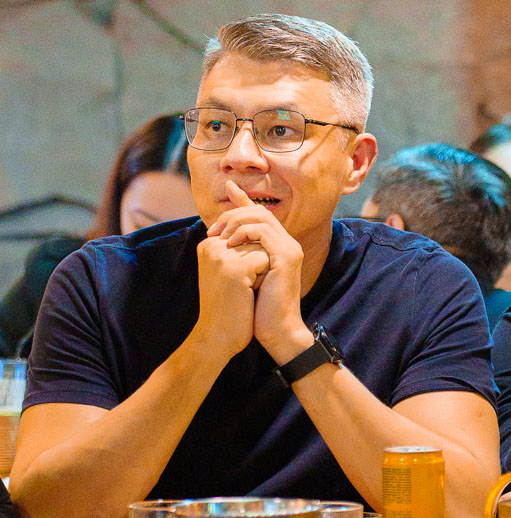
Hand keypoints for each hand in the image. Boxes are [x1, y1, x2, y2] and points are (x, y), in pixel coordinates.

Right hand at [194, 232, 268, 362]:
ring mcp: (222, 255)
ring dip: (261, 271)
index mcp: (208, 244)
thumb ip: (239, 247)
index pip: (247, 235)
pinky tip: (247, 293)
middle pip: (256, 240)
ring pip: (262, 248)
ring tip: (242, 290)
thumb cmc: (227, 304)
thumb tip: (264, 229)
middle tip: (238, 288)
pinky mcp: (235, 268)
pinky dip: (263, 278)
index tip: (233, 282)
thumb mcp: (228, 270)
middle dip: (257, 264)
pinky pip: (265, 259)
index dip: (251, 261)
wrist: (218, 336)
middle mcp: (212, 245)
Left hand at [207, 181, 310, 360]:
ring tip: (219, 236)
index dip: (244, 199)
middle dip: (233, 213)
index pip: (260, 215)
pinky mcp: (286, 259)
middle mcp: (288, 244)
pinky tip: (230, 244)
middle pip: (259, 212)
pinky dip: (244, 233)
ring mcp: (289, 250)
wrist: (277, 331)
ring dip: (235, 222)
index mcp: (279, 247)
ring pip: (260, 218)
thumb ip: (241, 257)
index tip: (227, 186)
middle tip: (213, 227)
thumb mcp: (246, 277)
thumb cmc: (259, 310)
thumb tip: (221, 243)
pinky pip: (263, 233)